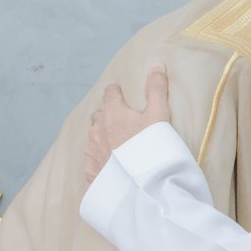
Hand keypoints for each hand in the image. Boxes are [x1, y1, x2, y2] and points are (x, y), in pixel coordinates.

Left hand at [83, 65, 171, 182]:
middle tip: (118, 118)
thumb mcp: (159, 116)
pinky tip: (107, 163)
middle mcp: (97, 130)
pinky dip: (98, 157)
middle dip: (106, 114)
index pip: (110, 94)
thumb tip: (156, 64)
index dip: (116, 92)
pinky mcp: (91, 172)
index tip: (120, 93)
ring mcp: (92, 152)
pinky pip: (92, 159)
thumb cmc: (151, 147)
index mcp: (113, 113)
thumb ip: (157, 90)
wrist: (141, 186)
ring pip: (92, 137)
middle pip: (98, 116)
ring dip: (101, 135)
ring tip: (113, 141)